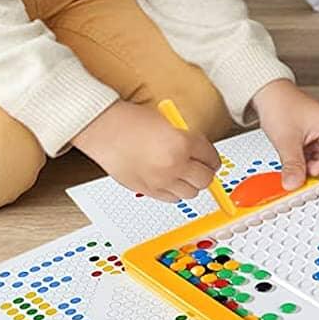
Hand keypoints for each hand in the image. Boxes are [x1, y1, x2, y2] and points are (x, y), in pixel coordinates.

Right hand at [73, 100, 220, 201]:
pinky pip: (171, 199)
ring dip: (191, 184)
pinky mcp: (147, 190)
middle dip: (206, 173)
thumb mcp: (170, 122)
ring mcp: (160, 181)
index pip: (212, 158)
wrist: (105, 129)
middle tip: (202, 167)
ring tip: (186, 174)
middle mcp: (173, 165)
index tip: (211, 158)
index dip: (213, 158)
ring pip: (190, 193)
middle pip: (205, 180)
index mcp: (183, 144)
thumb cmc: (133, 121)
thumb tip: (201, 153)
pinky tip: (170, 181)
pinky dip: (175, 192)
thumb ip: (187, 138)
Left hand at [253, 79, 318, 189]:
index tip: (311, 170)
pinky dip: (302, 164)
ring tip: (293, 161)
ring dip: (308, 167)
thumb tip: (294, 185)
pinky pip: (311, 160)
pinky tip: (291, 159)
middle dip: (318, 169)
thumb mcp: (286, 139)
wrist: (267, 93)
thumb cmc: (280, 104)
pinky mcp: (309, 142)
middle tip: (301, 170)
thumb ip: (292, 164)